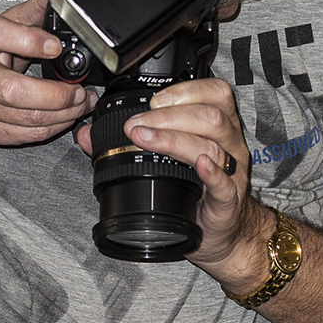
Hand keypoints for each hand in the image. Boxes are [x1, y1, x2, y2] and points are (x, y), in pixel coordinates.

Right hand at [0, 0, 96, 145]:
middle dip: (56, 94)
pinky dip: (57, 127)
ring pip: (29, 118)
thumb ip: (31, 12)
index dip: (29, 41)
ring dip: (66, 113)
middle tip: (79, 90)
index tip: (57, 46)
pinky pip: (30, 135)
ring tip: (83, 102)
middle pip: (14, 91)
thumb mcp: (2, 27)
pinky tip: (68, 116)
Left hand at [75, 76, 255, 270]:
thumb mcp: (167, 161)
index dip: (186, 90)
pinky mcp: (228, 201)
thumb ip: (131, 143)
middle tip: (136, 126)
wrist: (220, 232)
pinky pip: (225, 184)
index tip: (154, 99)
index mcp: (219, 127)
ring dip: (175, 139)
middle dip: (168, 116)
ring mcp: (231, 173)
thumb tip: (91, 135)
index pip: (215, 93)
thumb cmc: (197, 191)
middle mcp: (229, 146)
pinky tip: (200, 165)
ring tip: (145, 139)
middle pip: (210, 117)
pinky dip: (213, 172)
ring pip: (212, 146)